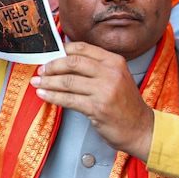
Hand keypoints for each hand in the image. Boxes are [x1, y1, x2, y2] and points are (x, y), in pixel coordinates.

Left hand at [31, 41, 153, 160]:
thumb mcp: (116, 78)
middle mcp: (110, 73)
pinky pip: (68, 99)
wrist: (141, 129)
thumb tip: (64, 61)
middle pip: (72, 62)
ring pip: (67, 81)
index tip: (49, 55)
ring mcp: (105, 90)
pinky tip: (44, 94)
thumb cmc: (125, 105)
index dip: (62, 50)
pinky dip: (52, 96)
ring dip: (48, 82)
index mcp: (114, 61)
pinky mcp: (97, 107)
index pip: (82, 48)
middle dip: (52, 66)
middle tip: (41, 70)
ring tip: (37, 82)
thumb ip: (95, 68)